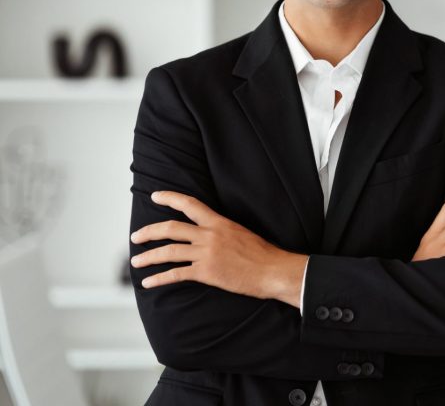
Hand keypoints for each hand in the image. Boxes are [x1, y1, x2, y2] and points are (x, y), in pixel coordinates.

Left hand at [130, 191, 307, 306]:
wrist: (273, 270)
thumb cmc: (263, 255)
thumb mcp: (242, 233)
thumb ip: (222, 232)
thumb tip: (208, 234)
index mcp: (219, 223)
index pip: (190, 204)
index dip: (170, 198)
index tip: (155, 196)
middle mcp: (210, 235)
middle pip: (171, 228)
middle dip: (149, 232)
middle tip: (136, 237)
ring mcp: (207, 253)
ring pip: (169, 251)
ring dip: (148, 256)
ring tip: (136, 261)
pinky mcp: (207, 272)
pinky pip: (176, 273)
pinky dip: (159, 278)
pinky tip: (149, 282)